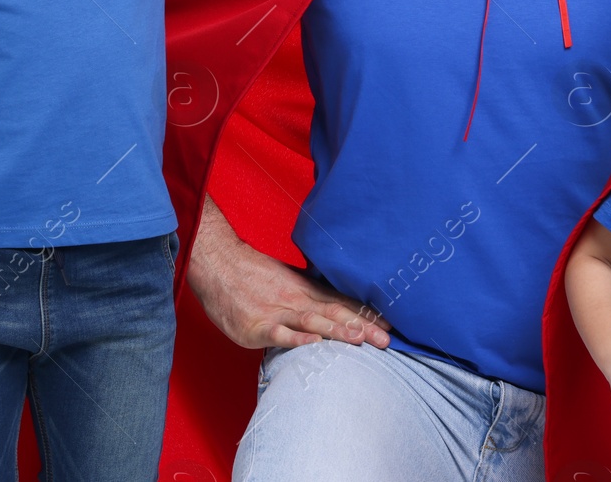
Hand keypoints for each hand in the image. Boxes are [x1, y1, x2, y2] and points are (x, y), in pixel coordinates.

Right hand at [187, 200, 391, 349]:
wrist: (218, 264)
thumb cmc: (252, 273)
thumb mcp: (287, 279)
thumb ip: (311, 294)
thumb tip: (338, 304)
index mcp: (305, 290)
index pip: (342, 303)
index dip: (367, 314)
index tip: (391, 326)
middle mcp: (296, 300)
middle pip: (335, 313)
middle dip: (362, 327)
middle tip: (387, 340)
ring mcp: (277, 312)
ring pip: (312, 322)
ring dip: (337, 331)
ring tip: (360, 339)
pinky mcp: (256, 326)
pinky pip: (278, 334)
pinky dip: (296, 340)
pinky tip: (312, 345)